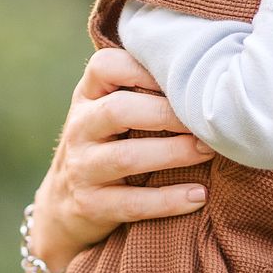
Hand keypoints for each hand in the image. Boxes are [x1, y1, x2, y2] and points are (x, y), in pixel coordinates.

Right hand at [28, 48, 215, 271]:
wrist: (63, 205)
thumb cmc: (107, 143)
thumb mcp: (110, 110)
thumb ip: (142, 88)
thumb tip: (208, 67)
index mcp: (88, 96)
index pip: (105, 66)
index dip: (143, 66)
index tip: (184, 75)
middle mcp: (80, 128)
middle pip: (119, 110)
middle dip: (167, 113)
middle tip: (206, 119)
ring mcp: (82, 168)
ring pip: (126, 157)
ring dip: (174, 153)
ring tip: (209, 151)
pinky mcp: (91, 206)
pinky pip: (133, 203)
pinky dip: (169, 200)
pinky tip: (200, 195)